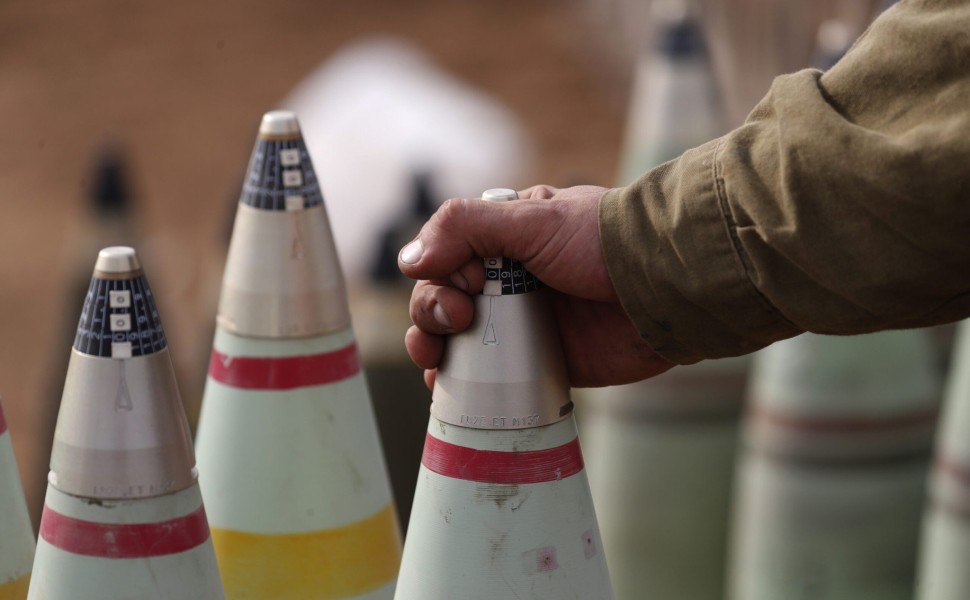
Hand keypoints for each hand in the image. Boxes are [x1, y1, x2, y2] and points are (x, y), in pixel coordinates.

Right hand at [398, 185, 674, 388]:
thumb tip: (408, 260)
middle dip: (430, 312)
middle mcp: (508, 283)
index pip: (445, 259)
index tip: (463, 286)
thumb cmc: (602, 244)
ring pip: (455, 340)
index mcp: (506, 241)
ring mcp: (522, 326)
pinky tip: (443, 389)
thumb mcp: (531, 218)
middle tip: (456, 320)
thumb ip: (466, 227)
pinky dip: (459, 385)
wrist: (662, 291)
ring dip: (432, 348)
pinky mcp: (539, 364)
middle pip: (442, 299)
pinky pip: (488, 378)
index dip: (439, 277)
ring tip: (433, 359)